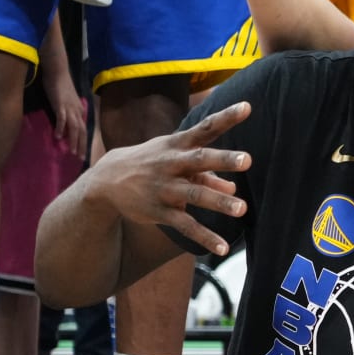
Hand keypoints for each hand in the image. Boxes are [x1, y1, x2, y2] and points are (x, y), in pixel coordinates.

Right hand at [41, 68, 88, 161]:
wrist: (58, 71)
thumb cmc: (61, 85)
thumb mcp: (68, 100)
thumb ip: (69, 111)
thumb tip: (66, 122)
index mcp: (79, 110)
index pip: (83, 129)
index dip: (84, 141)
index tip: (83, 153)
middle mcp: (77, 111)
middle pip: (82, 131)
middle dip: (82, 146)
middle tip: (81, 159)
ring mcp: (69, 108)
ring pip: (74, 128)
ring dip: (74, 141)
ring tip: (72, 152)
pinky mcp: (60, 104)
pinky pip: (62, 118)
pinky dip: (61, 128)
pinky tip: (59, 137)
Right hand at [84, 102, 251, 255]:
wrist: (106, 180)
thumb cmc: (151, 164)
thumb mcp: (175, 160)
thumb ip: (206, 174)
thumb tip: (233, 186)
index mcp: (177, 145)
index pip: (205, 128)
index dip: (226, 117)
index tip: (247, 106)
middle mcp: (171, 163)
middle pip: (200, 159)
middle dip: (223, 159)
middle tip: (247, 159)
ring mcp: (165, 188)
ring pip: (195, 194)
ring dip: (219, 201)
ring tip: (242, 209)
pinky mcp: (159, 211)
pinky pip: (185, 225)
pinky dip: (205, 237)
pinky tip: (223, 248)